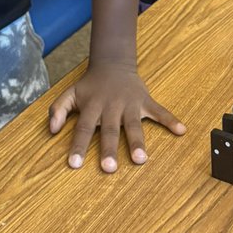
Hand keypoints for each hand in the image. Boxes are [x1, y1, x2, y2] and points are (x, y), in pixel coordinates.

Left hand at [48, 62, 185, 171]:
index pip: (84, 128)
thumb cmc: (90, 85)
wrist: (113, 63)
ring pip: (133, 125)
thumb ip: (58, 110)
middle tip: (109, 168)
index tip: (74, 165)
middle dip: (109, 149)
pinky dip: (170, 120)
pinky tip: (181, 130)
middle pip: (110, 130)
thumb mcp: (70, 93)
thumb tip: (51, 130)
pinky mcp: (145, 101)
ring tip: (140, 159)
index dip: (79, 146)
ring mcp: (130, 104)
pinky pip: (159, 111)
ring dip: (137, 141)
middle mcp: (111, 106)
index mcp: (92, 106)